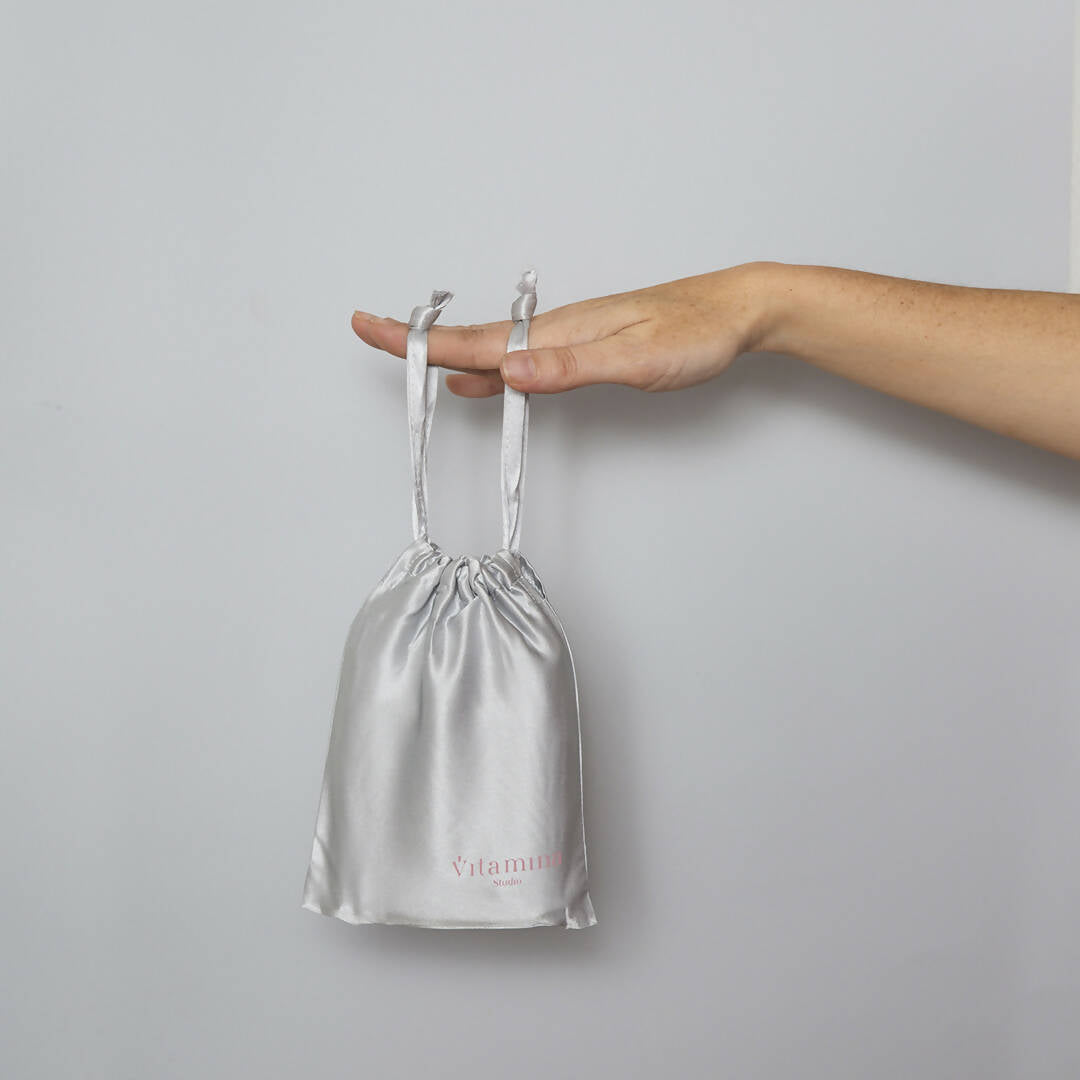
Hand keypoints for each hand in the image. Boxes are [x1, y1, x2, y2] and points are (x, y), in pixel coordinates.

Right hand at [350, 263, 772, 395]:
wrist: (735, 311)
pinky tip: (481, 380)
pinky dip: (488, 369)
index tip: (371, 329)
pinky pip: (521, 359)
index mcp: (558, 331)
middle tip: (370, 334)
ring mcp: (568, 337)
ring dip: (448, 354)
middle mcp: (555, 330)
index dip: (421, 343)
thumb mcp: (634, 358)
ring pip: (493, 349)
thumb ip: (569, 367)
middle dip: (419, 342)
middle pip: (473, 340)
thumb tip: (507, 372)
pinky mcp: (585, 348)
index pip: (475, 340)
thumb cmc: (693, 333)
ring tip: (410, 357)